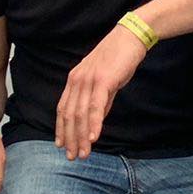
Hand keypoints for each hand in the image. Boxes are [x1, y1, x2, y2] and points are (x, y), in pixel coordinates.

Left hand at [54, 24, 149, 158]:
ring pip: (80, 114)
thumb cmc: (119, 58)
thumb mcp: (104, 79)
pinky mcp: (103, 81)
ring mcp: (88, 81)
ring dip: (81, 136)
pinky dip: (93, 124)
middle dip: (70, 138)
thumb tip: (97, 119)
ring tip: (83, 153)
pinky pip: (95, 107)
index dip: (62, 129)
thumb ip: (99, 99)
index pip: (63, 109)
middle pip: (69, 115)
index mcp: (74, 80)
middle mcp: (77, 81)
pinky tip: (94, 138)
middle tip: (72, 157)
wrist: (130, 37)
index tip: (62, 145)